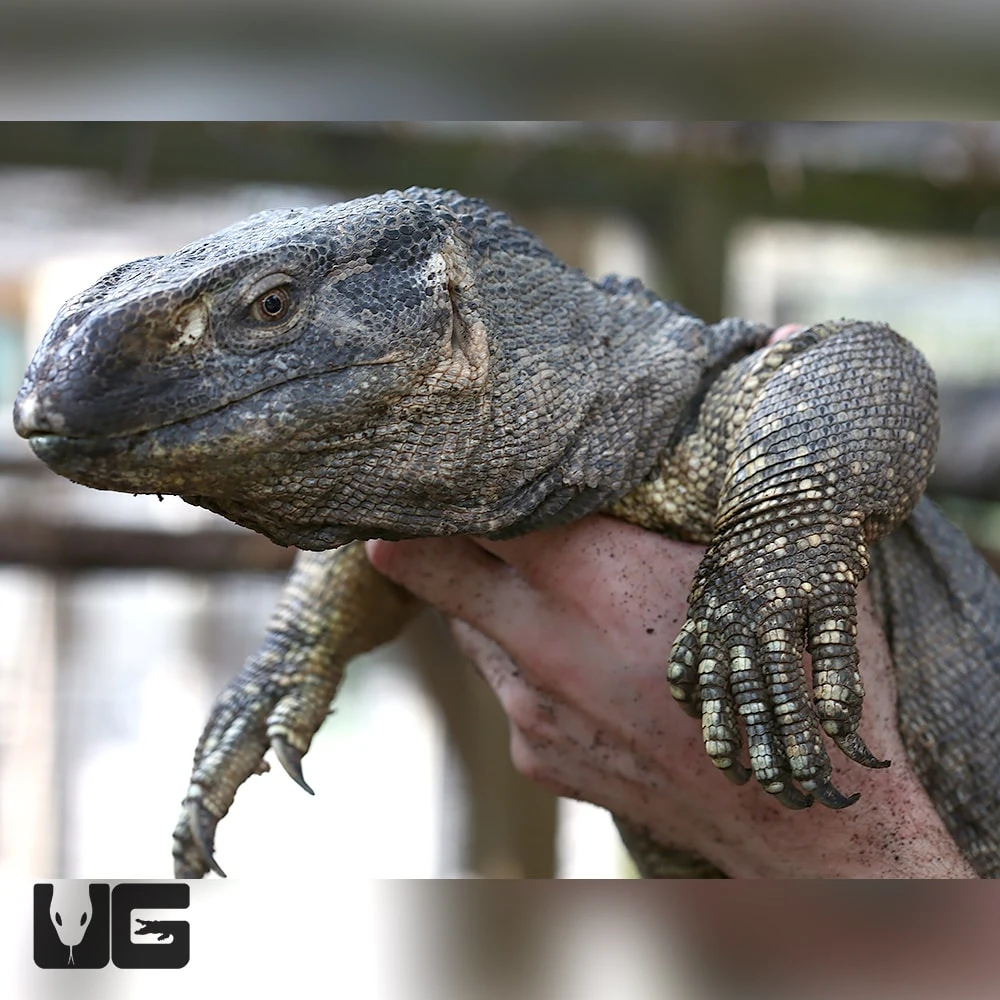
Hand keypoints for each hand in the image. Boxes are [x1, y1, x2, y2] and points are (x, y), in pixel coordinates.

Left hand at [366, 515, 971, 876]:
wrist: (798, 815)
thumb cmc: (787, 673)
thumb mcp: (737, 568)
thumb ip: (667, 520)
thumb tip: (632, 470)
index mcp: (593, 572)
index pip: (480, 506)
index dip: (452, 483)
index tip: (435, 469)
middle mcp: (545, 638)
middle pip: (436, 567)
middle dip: (415, 538)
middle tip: (398, 517)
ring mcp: (531, 706)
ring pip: (472, 630)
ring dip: (481, 603)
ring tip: (512, 585)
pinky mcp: (534, 755)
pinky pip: (506, 687)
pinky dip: (519, 664)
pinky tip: (569, 665)